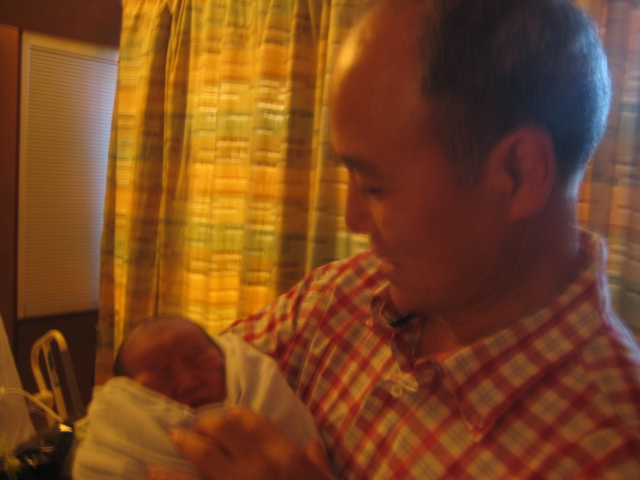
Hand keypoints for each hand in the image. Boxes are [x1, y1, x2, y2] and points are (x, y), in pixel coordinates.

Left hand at [166, 405, 333, 479]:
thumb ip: (317, 461)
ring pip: (204, 455)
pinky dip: (168, 478)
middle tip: (199, 426)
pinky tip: (153, 471)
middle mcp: (259, 466)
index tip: (228, 414)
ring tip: (173, 436)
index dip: (237, 414)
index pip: (254, 421)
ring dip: (186, 443)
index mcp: (284, 456)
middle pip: (226, 430)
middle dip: (209, 423)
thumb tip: (312, 444)